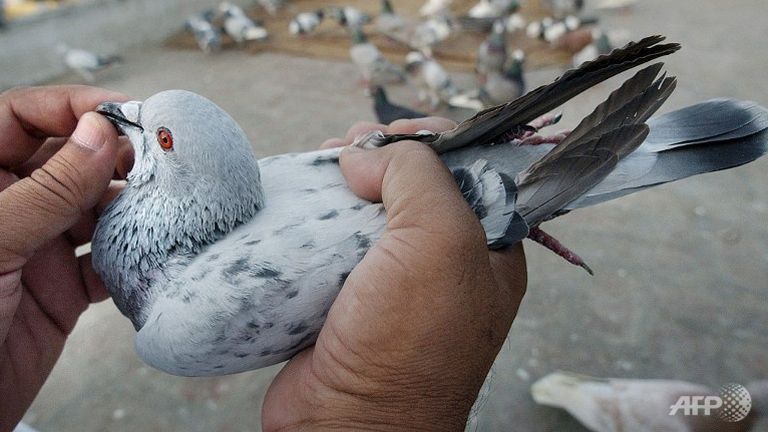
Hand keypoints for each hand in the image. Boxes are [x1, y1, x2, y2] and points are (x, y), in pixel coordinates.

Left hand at [0, 85, 128, 430]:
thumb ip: (46, 189)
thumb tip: (99, 133)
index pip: (21, 118)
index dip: (72, 108)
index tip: (125, 114)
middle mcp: (10, 208)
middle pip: (69, 162)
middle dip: (115, 158)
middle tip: (162, 162)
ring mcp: (37, 249)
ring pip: (95, 211)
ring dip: (131, 208)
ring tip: (168, 205)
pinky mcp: (62, 291)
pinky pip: (106, 263)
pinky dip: (133, 259)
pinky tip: (156, 253)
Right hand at [263, 118, 526, 430]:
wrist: (347, 423)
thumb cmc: (409, 341)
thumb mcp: (439, 242)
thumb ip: (417, 176)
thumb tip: (365, 156)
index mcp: (488, 251)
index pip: (469, 172)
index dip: (432, 141)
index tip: (393, 132)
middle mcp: (446, 264)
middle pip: (415, 186)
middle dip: (382, 154)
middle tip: (348, 144)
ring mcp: (396, 282)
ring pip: (372, 209)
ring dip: (347, 179)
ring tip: (324, 161)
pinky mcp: (350, 295)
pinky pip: (337, 241)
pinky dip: (320, 214)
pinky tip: (306, 196)